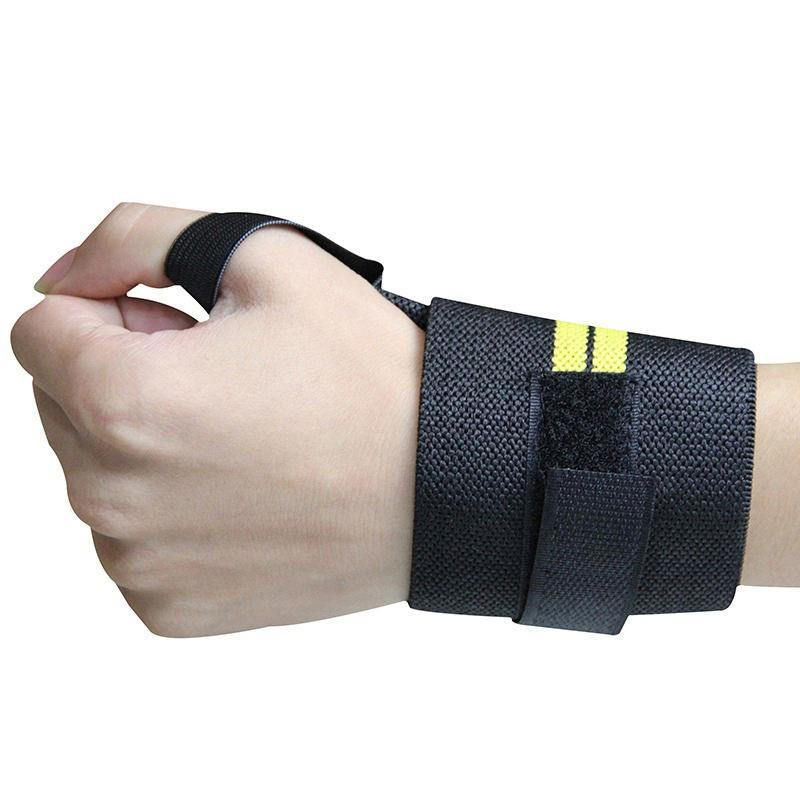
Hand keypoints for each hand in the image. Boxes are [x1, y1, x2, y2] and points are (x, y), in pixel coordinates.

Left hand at [11, 203, 423, 635]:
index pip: (38, 329)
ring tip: (245, 435)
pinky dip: (171, 507)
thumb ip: (134, 236)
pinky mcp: (172, 606)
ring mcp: (140, 562)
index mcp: (122, 401)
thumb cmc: (372, 380)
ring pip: (95, 471)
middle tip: (225, 380)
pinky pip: (133, 537)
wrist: (447, 483)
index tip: (180, 329)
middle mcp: (112, 497)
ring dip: (146, 442)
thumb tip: (63, 275)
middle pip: (60, 402)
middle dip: (124, 374)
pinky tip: (246, 491)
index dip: (113, 310)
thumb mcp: (263, 256)